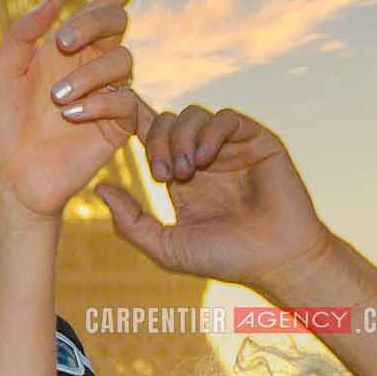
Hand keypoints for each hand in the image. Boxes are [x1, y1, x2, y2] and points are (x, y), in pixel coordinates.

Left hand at [0, 0, 157, 219]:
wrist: (9, 175)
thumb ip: (21, 35)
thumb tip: (52, 1)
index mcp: (64, 47)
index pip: (103, 4)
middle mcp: (90, 63)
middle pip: (116, 19)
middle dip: (92, 23)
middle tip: (61, 43)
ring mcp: (106, 92)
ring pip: (122, 60)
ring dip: (89, 75)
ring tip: (57, 102)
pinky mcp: (117, 124)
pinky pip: (124, 99)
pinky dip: (99, 103)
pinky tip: (72, 117)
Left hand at [97, 106, 334, 290]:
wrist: (277, 261)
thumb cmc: (225, 259)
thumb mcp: (166, 247)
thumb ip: (131, 222)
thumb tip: (99, 187)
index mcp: (179, 178)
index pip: (149, 138)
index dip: (129, 128)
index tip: (121, 139)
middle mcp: (203, 158)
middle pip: (166, 121)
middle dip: (156, 142)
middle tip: (162, 176)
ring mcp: (230, 148)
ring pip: (192, 114)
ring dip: (181, 139)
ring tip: (186, 173)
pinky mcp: (257, 141)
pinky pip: (226, 117)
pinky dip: (210, 132)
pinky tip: (205, 159)